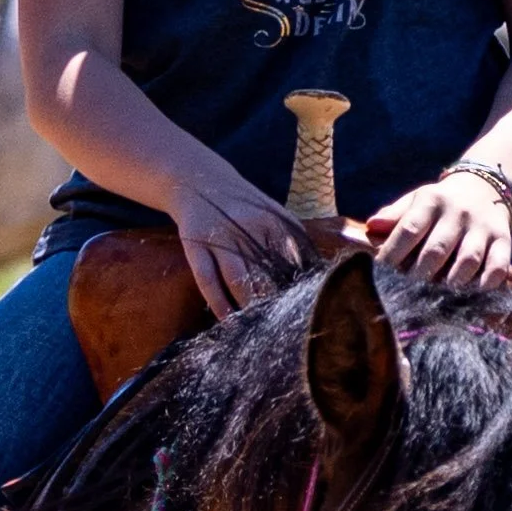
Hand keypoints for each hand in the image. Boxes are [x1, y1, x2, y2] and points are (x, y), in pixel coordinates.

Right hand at [168, 171, 311, 319]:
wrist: (197, 180)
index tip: (303, 314)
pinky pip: (208, 280)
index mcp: (272, 221)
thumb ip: (293, 241)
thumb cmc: (243, 206)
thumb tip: (315, 276)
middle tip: (282, 329)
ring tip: (258, 330)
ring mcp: (220, 237)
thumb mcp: (272, 213)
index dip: (296, 292)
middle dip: (275, 306)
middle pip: (266, 277)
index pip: (290, 264)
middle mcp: (248, 228)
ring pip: (239, 281)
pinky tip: (227, 320)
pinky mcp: (196, 245)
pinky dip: (219, 303)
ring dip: (249, 309)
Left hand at [366, 169, 511, 290]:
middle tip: (408, 294)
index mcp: (430, 201)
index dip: (392, 254)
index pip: (408, 229)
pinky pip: (499, 265)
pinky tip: (475, 294)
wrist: (485, 187)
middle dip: (419, 274)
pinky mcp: (503, 239)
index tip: (380, 276)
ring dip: (452, 282)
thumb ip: (394, 215)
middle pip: (436, 249)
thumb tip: (370, 226)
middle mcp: (457, 212)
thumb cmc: (440, 204)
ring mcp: (482, 226)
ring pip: (468, 259)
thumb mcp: (416, 201)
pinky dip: (488, 282)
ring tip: (439, 298)